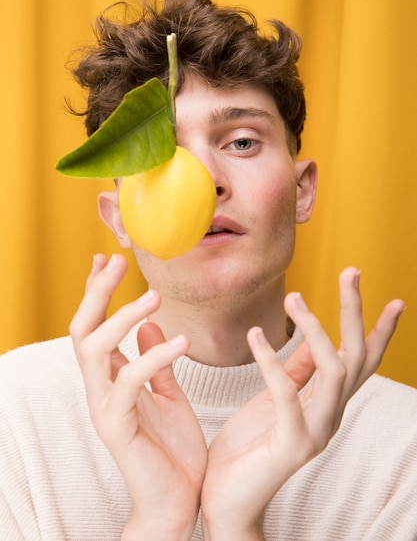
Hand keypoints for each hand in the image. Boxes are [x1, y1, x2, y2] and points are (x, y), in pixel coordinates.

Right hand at [70, 254, 206, 540]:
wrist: (178, 502)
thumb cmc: (172, 449)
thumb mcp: (167, 395)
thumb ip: (156, 362)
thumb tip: (150, 324)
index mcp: (112, 379)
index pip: (96, 326)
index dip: (98, 293)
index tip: (108, 259)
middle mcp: (100, 389)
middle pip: (83, 330)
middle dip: (97, 293)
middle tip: (117, 262)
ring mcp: (104, 408)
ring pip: (93, 350)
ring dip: (121, 318)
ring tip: (153, 296)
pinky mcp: (117, 428)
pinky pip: (127, 383)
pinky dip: (153, 357)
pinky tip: (181, 342)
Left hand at [201, 267, 404, 539]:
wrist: (227, 499)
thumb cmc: (249, 447)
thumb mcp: (275, 401)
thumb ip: (297, 375)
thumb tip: (310, 342)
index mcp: (327, 404)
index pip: (360, 362)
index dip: (378, 332)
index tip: (394, 299)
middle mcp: (330, 416)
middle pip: (355, 356)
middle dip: (355, 312)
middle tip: (352, 271)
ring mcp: (315, 432)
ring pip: (333, 370)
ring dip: (315, 329)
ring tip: (293, 298)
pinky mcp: (291, 444)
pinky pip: (288, 394)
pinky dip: (272, 361)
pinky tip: (255, 335)